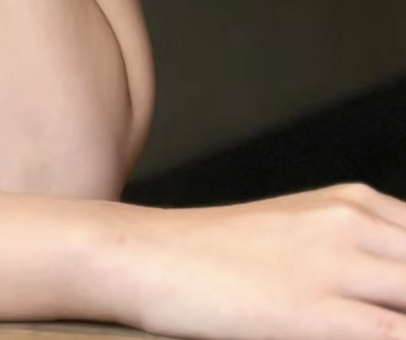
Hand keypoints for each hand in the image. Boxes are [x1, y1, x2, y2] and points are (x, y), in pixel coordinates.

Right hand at [112, 183, 405, 339]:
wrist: (148, 255)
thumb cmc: (218, 255)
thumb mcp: (297, 231)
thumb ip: (357, 249)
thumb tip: (391, 276)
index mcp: (355, 203)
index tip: (404, 297)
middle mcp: (353, 222)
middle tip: (399, 310)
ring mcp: (336, 266)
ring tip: (393, 322)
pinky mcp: (314, 312)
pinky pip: (396, 334)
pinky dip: (404, 336)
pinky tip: (392, 336)